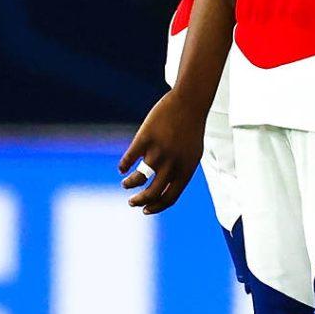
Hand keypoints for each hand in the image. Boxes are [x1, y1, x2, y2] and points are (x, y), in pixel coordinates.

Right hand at [118, 89, 206, 212]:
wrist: (189, 103)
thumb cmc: (191, 129)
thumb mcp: (193, 153)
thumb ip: (181, 170)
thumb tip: (166, 187)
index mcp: (186, 170)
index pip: (170, 197)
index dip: (156, 207)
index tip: (146, 210)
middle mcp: (171, 164)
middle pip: (151, 193)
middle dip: (139, 201)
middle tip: (132, 202)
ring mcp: (157, 152)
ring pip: (138, 178)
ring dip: (130, 184)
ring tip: (126, 183)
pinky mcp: (145, 139)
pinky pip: (129, 158)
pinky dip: (123, 165)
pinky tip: (122, 168)